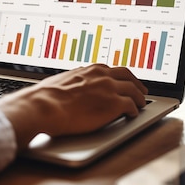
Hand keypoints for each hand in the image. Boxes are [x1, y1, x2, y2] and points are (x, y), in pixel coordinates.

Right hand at [0, 64, 147, 148]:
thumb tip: (69, 89)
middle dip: (136, 83)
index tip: (123, 81)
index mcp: (90, 69)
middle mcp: (103, 75)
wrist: (44, 106)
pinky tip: (133, 115)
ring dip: (139, 98)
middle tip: (141, 91)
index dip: (121, 77)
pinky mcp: (114, 104)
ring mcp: (110, 89)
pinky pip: (131, 106)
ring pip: (134, 91)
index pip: (112, 70)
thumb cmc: (45, 98)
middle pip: (128, 76)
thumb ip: (73, 82)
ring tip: (140, 105)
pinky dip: (134, 110)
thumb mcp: (62, 82)